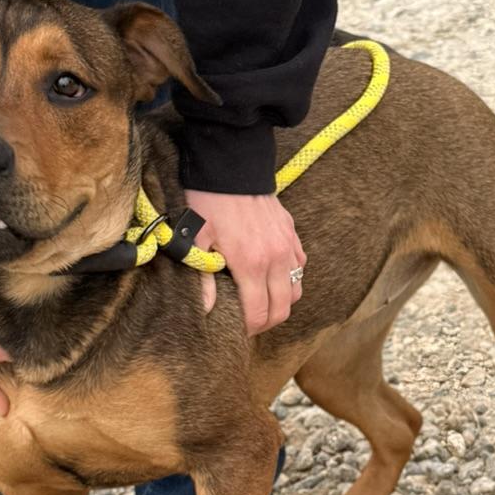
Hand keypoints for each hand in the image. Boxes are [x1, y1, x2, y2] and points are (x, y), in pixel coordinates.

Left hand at [184, 190, 304, 335]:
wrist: (231, 165)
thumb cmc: (208, 202)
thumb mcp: (194, 239)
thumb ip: (201, 278)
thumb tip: (204, 310)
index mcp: (251, 264)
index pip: (259, 313)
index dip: (249, 328)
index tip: (237, 330)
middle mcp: (276, 258)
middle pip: (282, 309)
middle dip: (266, 322)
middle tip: (249, 322)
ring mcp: (288, 246)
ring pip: (296, 291)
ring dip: (281, 302)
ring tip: (261, 302)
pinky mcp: (292, 234)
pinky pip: (300, 267)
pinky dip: (290, 278)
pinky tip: (271, 276)